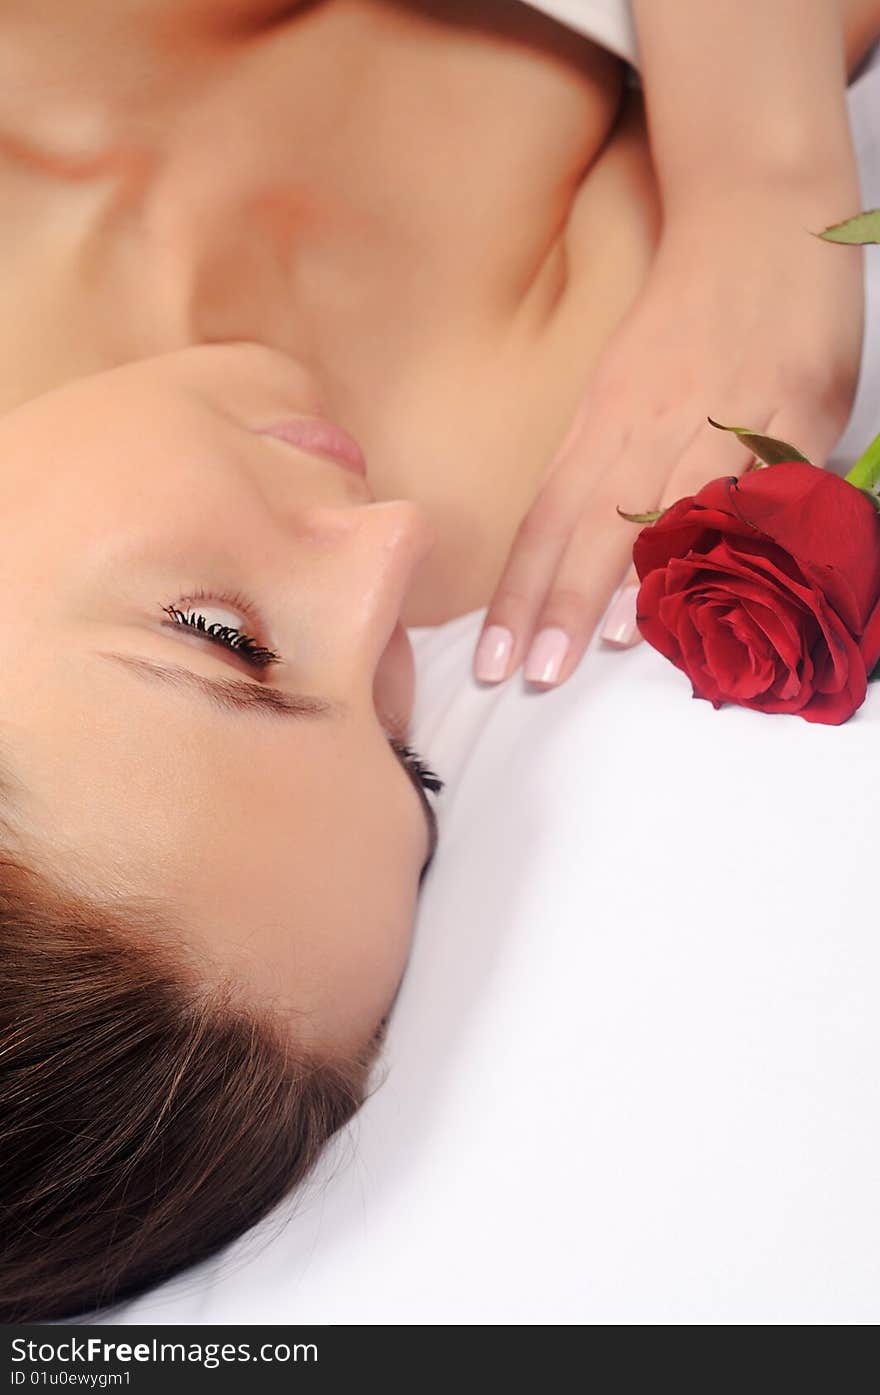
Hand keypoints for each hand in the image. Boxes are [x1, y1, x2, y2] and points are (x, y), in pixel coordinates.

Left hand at [472, 193, 863, 688]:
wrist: (756, 209)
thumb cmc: (686, 311)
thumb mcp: (626, 386)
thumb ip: (607, 464)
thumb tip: (585, 555)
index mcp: (602, 419)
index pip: (545, 520)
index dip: (519, 593)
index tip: (495, 659)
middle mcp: (647, 424)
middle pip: (585, 527)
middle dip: (553, 607)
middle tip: (528, 678)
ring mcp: (717, 417)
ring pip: (657, 510)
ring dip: (617, 585)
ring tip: (585, 652)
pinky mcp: (788, 412)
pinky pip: (748, 485)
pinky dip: (718, 537)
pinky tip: (695, 584)